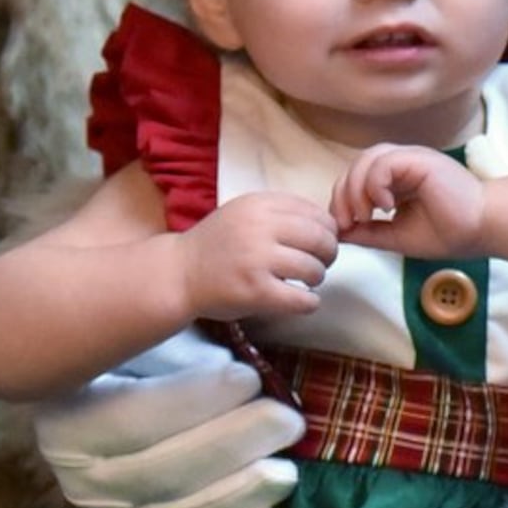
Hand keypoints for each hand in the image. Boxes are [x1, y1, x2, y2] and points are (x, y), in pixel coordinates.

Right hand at [33, 329, 303, 507]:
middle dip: (231, 446)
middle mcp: (78, 474)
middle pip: (160, 470)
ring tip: (286, 469)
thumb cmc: (122, 342)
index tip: (247, 376)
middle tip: (287, 420)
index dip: (194, 399)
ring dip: (240, 492)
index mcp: (65, 416)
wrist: (96, 388)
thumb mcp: (138, 324)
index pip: (132, 415)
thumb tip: (225, 365)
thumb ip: (173, 340)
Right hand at [180, 189, 340, 320]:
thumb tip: (329, 227)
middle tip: (322, 263)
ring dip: (318, 277)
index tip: (324, 242)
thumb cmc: (217, 245)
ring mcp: (257, 259)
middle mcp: (259, 228)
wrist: (179, 273)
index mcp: (259, 204)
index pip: (315, 213)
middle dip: (329, 253)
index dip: (328, 230)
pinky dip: (310, 303)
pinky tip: (304, 301)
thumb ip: (281, 214)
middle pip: (320, 239)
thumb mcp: (246, 213)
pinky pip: (301, 299)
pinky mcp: (255, 291)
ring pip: (313, 268)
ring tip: (309, 281)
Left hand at [330, 144, 487, 256]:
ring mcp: (412, 159)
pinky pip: (384, 163)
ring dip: (357, 188)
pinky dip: (376, 183)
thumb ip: (370, 233)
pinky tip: (385, 205)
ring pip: (367, 159)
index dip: (343, 200)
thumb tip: (340, 234)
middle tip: (348, 222)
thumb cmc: (450, 232)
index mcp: (398, 180)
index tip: (345, 227)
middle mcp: (403, 164)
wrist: (483, 229)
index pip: (356, 178)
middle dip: (344, 195)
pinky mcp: (420, 160)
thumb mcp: (398, 236)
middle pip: (356, 165)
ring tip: (365, 214)